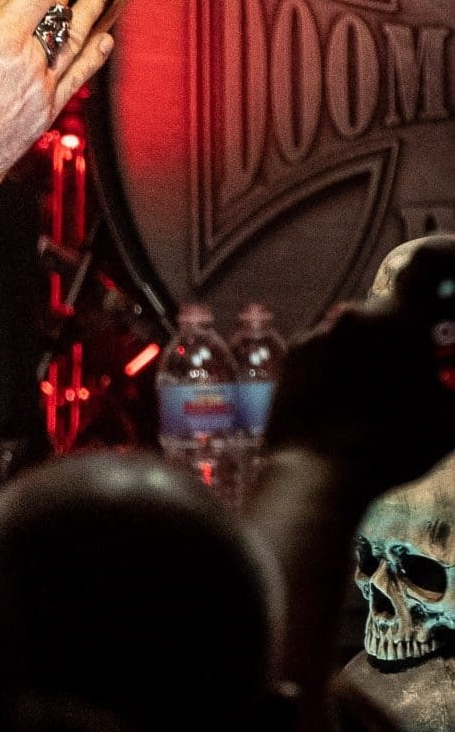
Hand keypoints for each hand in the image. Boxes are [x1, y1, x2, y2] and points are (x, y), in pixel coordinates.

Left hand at [263, 278, 454, 508]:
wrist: (317, 471)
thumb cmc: (394, 445)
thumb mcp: (451, 420)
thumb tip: (450, 369)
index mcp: (396, 320)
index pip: (426, 267)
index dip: (444, 260)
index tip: (452, 274)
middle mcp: (354, 314)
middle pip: (390, 312)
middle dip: (407, 334)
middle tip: (419, 368)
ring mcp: (319, 331)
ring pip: (358, 333)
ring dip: (372, 353)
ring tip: (378, 396)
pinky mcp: (294, 354)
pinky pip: (329, 349)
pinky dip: (342, 365)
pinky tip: (347, 400)